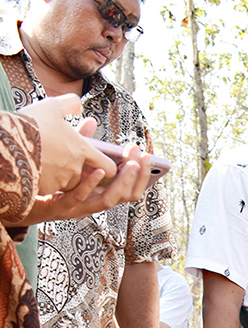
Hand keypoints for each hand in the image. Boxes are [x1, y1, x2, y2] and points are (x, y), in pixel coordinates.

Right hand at [18, 95, 116, 195]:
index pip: (109, 167)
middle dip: (79, 170)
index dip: (107, 166)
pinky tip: (35, 168)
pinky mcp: (45, 189)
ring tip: (47, 161)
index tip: (100, 163)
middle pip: (85, 176)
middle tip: (64, 158)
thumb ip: (69, 104)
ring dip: (62, 176)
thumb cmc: (30, 124)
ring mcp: (60, 181)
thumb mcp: (51, 106)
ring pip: (67, 183)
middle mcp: (75, 169)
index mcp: (83, 150)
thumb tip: (78, 105)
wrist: (5, 144)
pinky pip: (49, 188)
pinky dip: (45, 181)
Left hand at [20, 141, 149, 225]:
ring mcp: (80, 206)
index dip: (142, 173)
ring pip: (109, 200)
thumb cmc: (48, 178)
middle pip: (128, 195)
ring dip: (122, 181)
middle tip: (142, 155)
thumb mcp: (69, 157)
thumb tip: (90, 120)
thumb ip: (81, 140)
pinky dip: (90, 184)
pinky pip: (79, 198)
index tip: (146, 154)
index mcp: (101, 192)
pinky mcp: (61, 207)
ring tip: (129, 164)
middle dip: (138, 175)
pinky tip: (98, 169)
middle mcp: (95, 202)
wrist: (22, 195)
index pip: (131, 187)